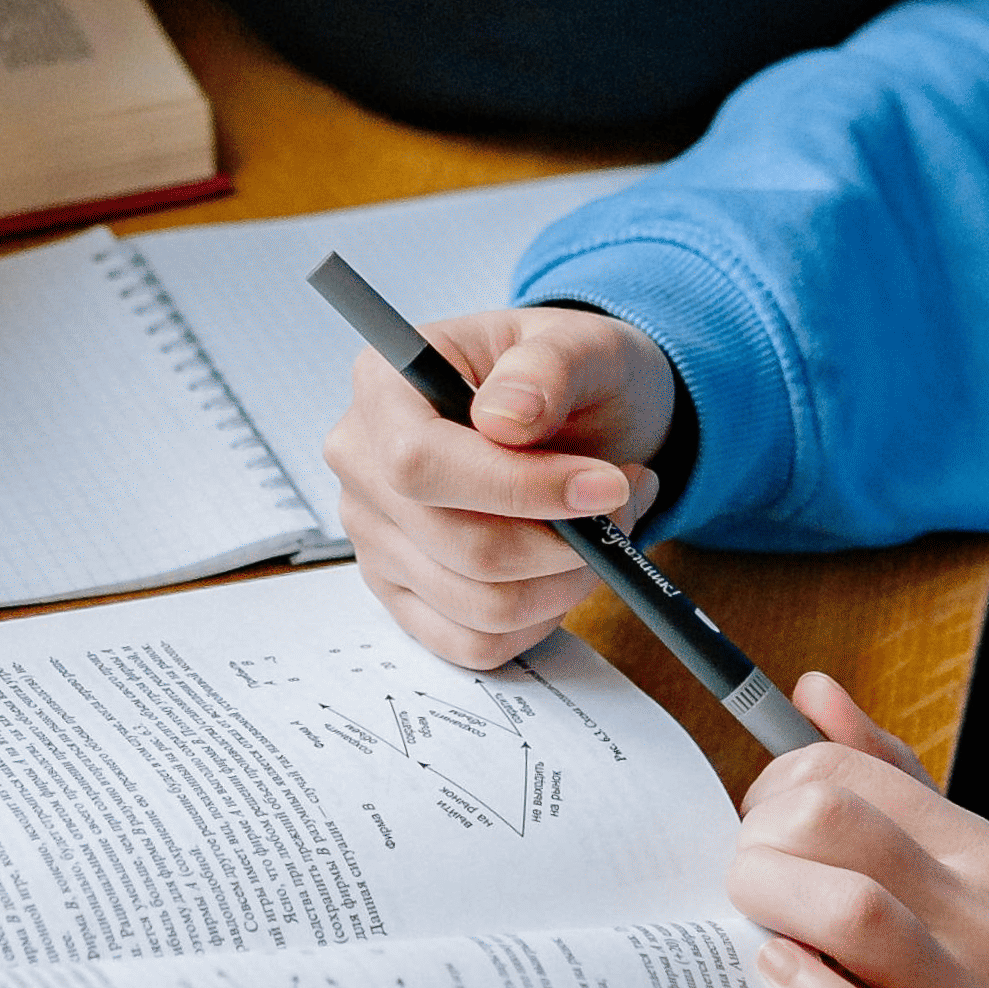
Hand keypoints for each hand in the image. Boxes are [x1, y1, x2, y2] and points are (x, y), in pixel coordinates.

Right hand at [329, 300, 678, 669]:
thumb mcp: (582, 343)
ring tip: (608, 528)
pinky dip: (542, 619)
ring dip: (567, 580)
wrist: (580, 420)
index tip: (605, 485)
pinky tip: (566, 570)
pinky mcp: (404, 597)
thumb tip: (506, 416)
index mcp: (383, 386)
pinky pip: (475, 644)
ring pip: (477, 605)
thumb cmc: (571, 376)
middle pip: (456, 545)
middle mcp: (362, 466)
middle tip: (626, 501)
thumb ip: (548, 365)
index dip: (517, 488)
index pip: (419, 463)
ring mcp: (376, 539)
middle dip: (564, 541)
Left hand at [729, 679, 988, 987]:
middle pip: (835, 825)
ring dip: (771, 907)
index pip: (848, 774)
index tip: (759, 833)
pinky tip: (784, 986)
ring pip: (853, 912)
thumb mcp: (986, 881)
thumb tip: (813, 695)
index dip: (774, 790)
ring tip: (754, 929)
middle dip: (757, 843)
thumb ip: (896, 789)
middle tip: (744, 884)